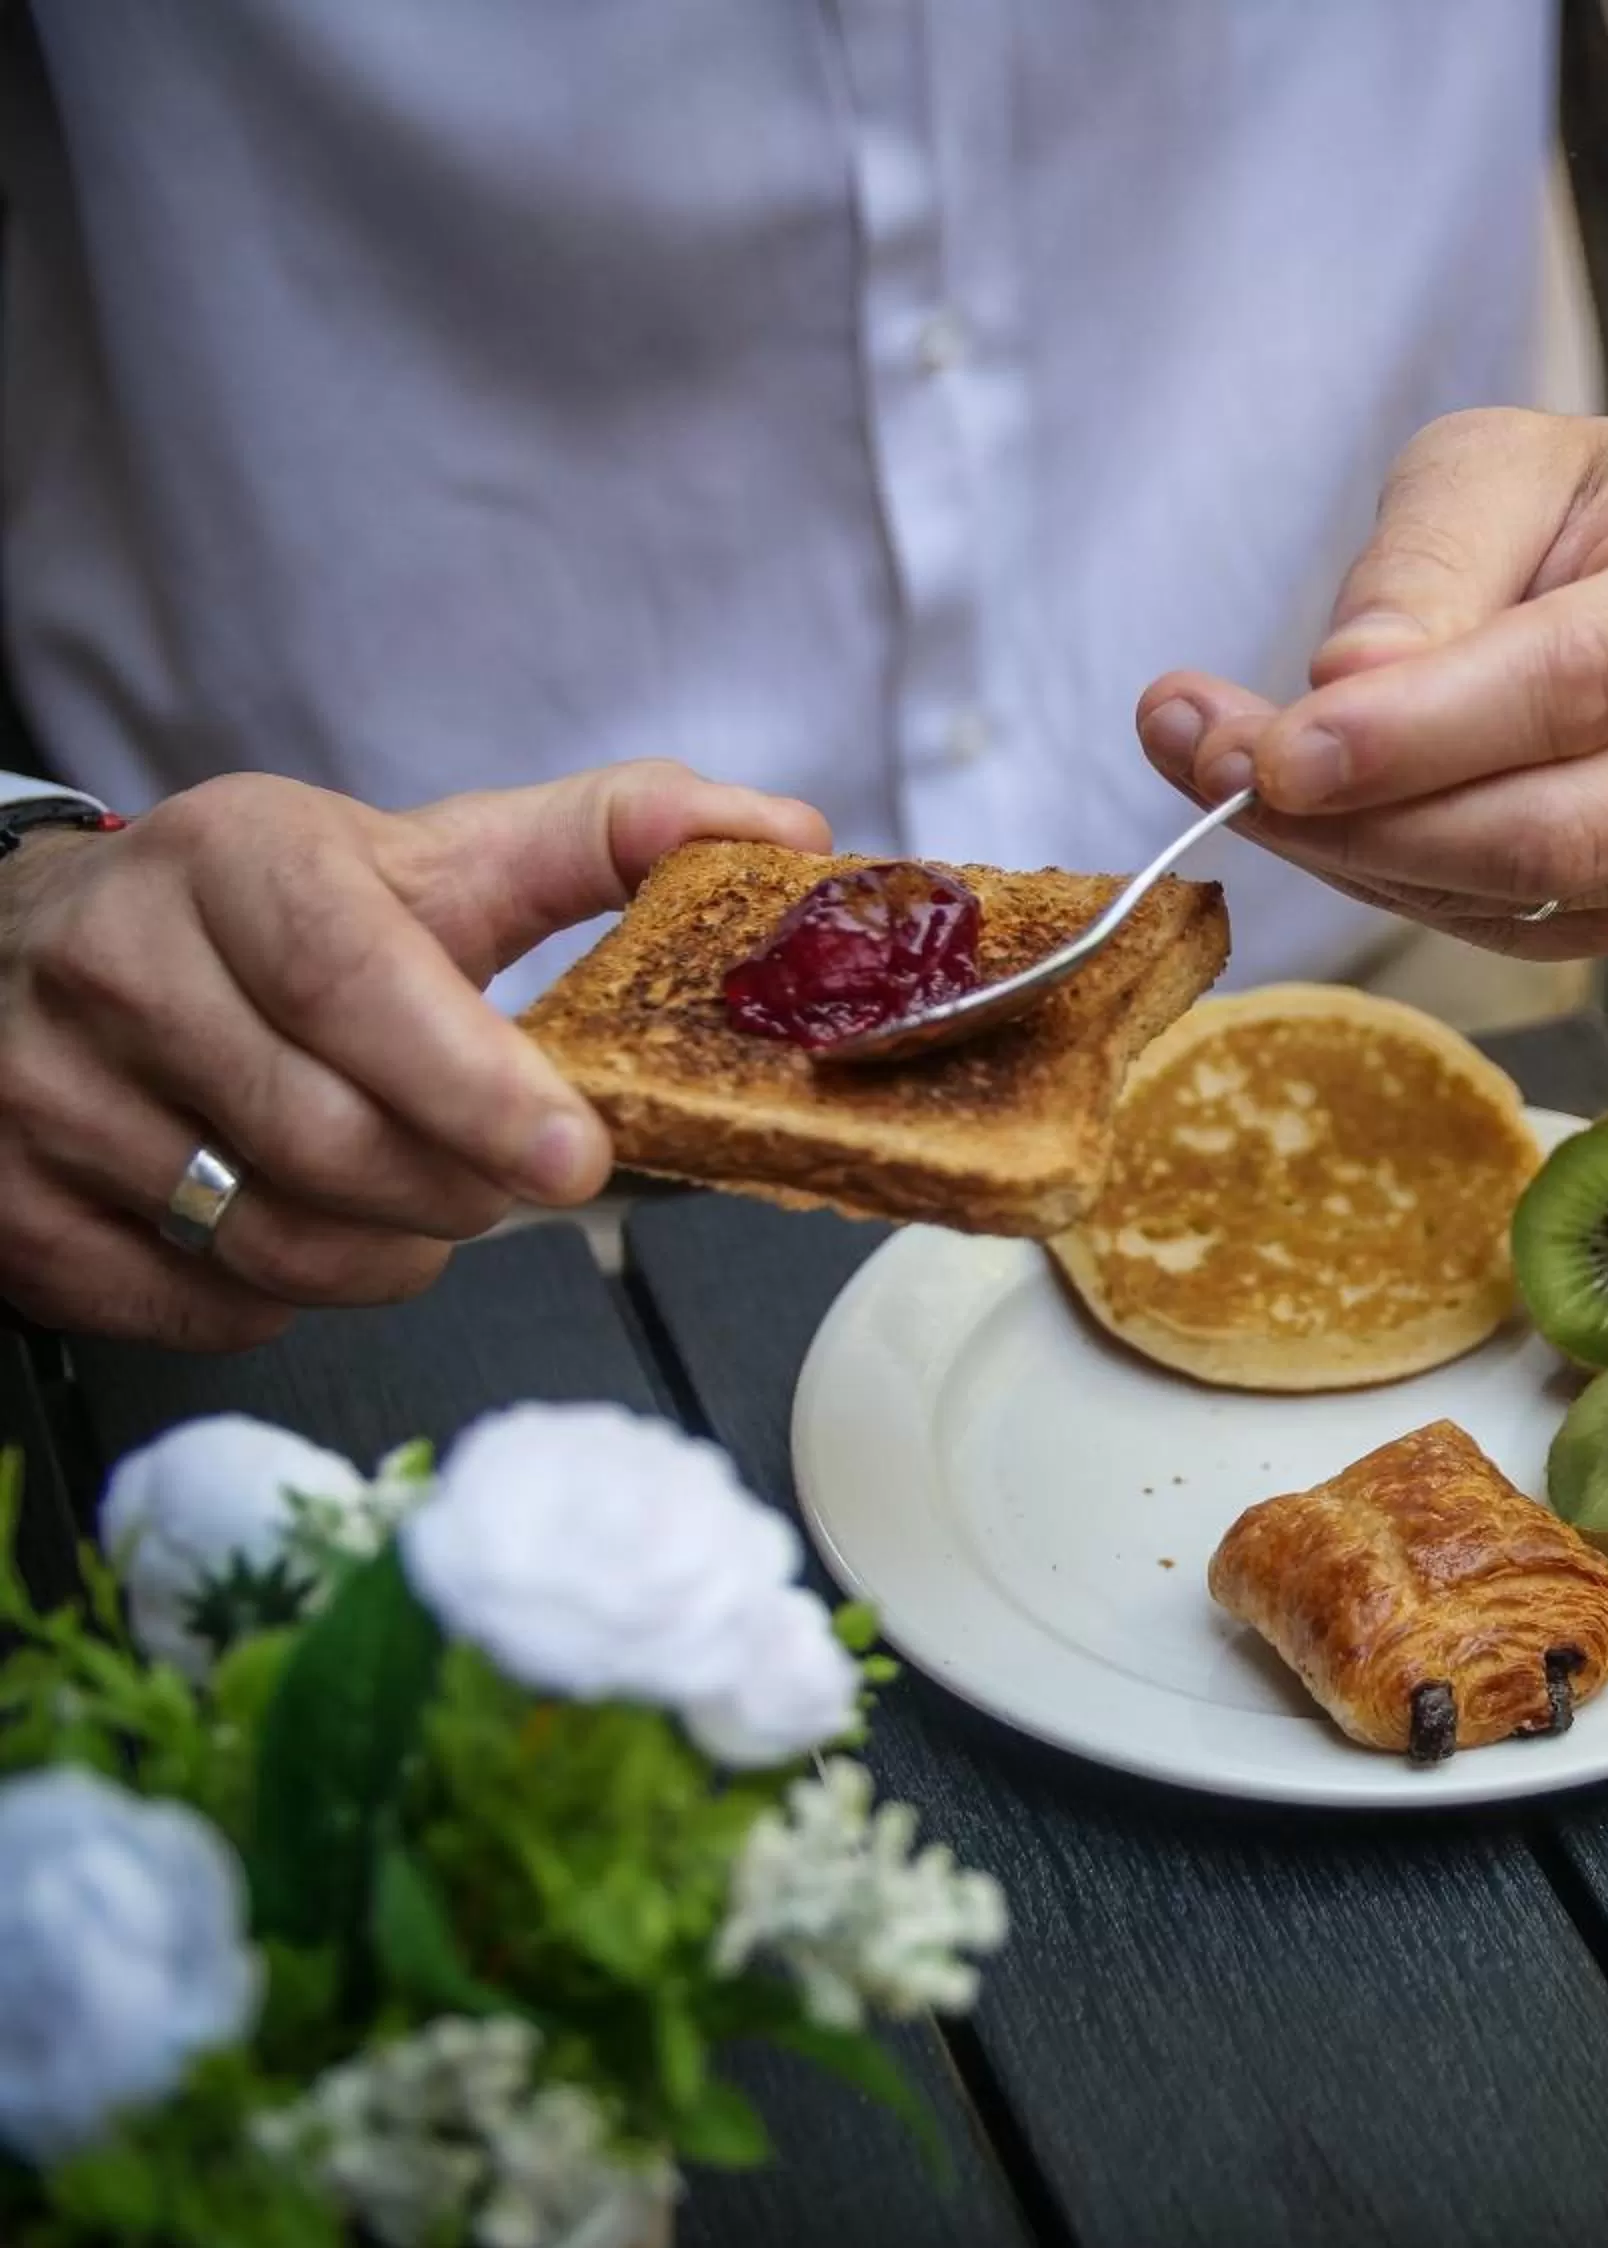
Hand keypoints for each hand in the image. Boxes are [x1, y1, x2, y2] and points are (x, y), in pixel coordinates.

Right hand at [0, 762, 826, 1347]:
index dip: (475, 1086)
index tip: (577, 1159)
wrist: (40, 942)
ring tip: (411, 1196)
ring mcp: (37, 1089)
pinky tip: (297, 1223)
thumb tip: (782, 833)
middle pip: (326, 1140)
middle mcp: (115, 964)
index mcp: (238, 861)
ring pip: (264, 1240)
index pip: (356, 984)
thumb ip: (610, 838)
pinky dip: (278, 1297)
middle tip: (505, 1177)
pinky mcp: (3, 1204)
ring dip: (383, 1253)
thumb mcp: (434, 853)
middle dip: (455, 1188)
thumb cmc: (274, 911)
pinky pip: (191, 1306)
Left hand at [1136, 408, 1607, 958]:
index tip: (1275, 750)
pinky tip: (1320, 817)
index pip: (1575, 687)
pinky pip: (1510, 930)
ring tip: (1226, 771)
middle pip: (1552, 830)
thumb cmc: (1593, 506)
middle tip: (1208, 766)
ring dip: (1352, 855)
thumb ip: (1424, 566)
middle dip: (1359, 820)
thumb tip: (1344, 691)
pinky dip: (1393, 881)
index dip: (1416, 736)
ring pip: (1521, 899)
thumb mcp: (1499, 465)